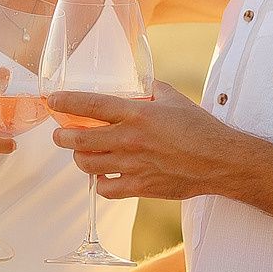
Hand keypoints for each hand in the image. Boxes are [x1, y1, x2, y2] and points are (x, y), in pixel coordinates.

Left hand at [47, 82, 239, 199]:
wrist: (220, 161)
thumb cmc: (200, 128)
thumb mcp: (173, 98)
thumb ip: (150, 89)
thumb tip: (137, 82)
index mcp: (137, 113)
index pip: (90, 105)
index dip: (65, 103)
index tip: (52, 101)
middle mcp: (130, 139)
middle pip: (79, 140)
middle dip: (62, 137)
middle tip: (60, 134)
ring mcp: (133, 165)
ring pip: (87, 164)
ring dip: (79, 158)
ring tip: (82, 153)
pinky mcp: (139, 186)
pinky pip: (105, 189)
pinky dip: (99, 183)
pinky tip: (104, 175)